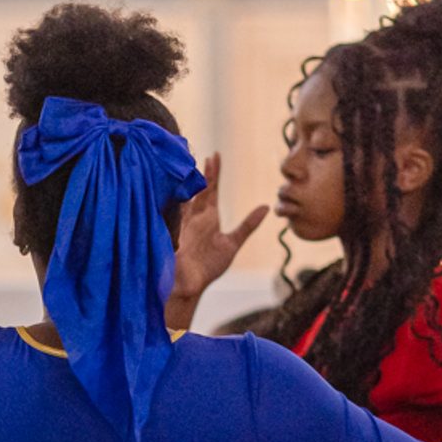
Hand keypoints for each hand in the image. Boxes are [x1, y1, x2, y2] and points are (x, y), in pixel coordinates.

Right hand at [171, 153, 269, 299]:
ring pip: (187, 198)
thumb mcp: (232, 242)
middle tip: (211, 157)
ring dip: (191, 185)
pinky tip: (177, 191)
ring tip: (196, 169)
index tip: (216, 156)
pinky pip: (175, 217)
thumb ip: (248, 225)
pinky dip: (175, 204)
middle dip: (205, 174)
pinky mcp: (176, 236)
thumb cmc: (208, 265)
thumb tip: (266, 207)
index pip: (210, 190)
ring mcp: (184, 225)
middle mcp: (194, 218)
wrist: (192, 285)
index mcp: (207, 218)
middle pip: (200, 190)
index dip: (214, 174)